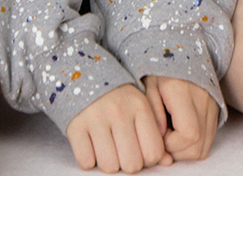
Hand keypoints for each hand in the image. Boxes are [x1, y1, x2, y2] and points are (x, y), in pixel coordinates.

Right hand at [67, 72, 218, 171]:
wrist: (82, 75)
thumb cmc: (117, 97)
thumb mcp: (140, 107)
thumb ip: (155, 134)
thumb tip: (167, 162)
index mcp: (140, 107)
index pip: (153, 153)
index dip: (147, 159)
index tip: (139, 151)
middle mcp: (119, 112)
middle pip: (132, 164)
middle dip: (127, 164)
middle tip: (121, 152)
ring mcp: (96, 118)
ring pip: (109, 166)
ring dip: (108, 163)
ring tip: (106, 149)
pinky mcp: (75, 125)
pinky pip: (86, 161)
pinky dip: (88, 159)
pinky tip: (90, 146)